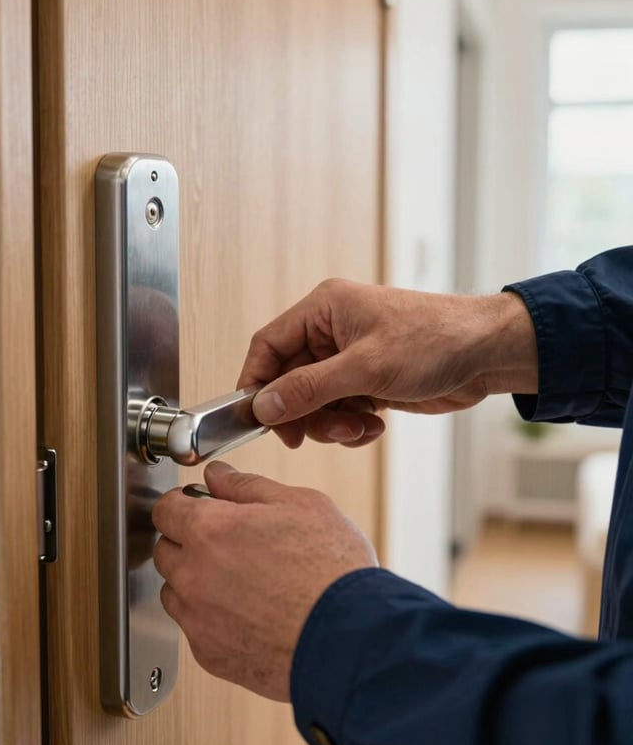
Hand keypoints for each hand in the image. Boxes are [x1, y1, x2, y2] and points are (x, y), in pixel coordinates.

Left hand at [151, 461, 377, 701]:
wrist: (351, 638)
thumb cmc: (332, 570)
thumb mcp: (299, 504)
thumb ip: (246, 487)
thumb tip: (217, 476)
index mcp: (210, 530)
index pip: (165, 510)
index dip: (181, 505)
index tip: (196, 507)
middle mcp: (194, 575)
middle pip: (166, 551)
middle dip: (188, 543)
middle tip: (228, 543)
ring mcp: (199, 619)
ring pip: (176, 593)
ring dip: (195, 583)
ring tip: (242, 581)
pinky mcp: (210, 656)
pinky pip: (196, 629)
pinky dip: (212, 620)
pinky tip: (249, 613)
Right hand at [237, 279, 537, 447]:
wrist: (488, 355)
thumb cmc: (435, 340)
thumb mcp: (365, 368)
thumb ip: (308, 388)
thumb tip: (263, 406)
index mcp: (323, 310)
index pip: (268, 345)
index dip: (256, 383)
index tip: (257, 418)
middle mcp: (331, 332)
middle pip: (288, 380)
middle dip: (303, 412)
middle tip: (313, 434)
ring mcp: (349, 359)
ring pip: (313, 402)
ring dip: (331, 423)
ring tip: (360, 426)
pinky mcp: (367, 382)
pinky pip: (339, 411)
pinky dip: (351, 426)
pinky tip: (375, 425)